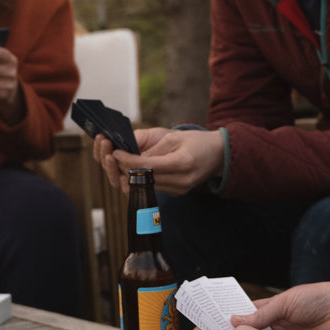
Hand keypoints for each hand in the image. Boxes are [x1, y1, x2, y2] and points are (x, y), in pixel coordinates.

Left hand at [94, 128, 223, 193]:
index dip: (127, 160)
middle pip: (143, 180)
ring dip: (128, 175)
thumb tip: (127, 153)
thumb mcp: (173, 137)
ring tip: (116, 162)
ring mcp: (179, 189)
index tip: (114, 152)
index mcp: (182, 163)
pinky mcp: (176, 192)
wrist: (219, 154)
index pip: (146, 167)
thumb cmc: (196, 141)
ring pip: (145, 187)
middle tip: (110, 156)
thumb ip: (150, 147)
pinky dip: (139, 179)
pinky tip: (129, 169)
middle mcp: (181, 181)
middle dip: (123, 168)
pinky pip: (152, 188)